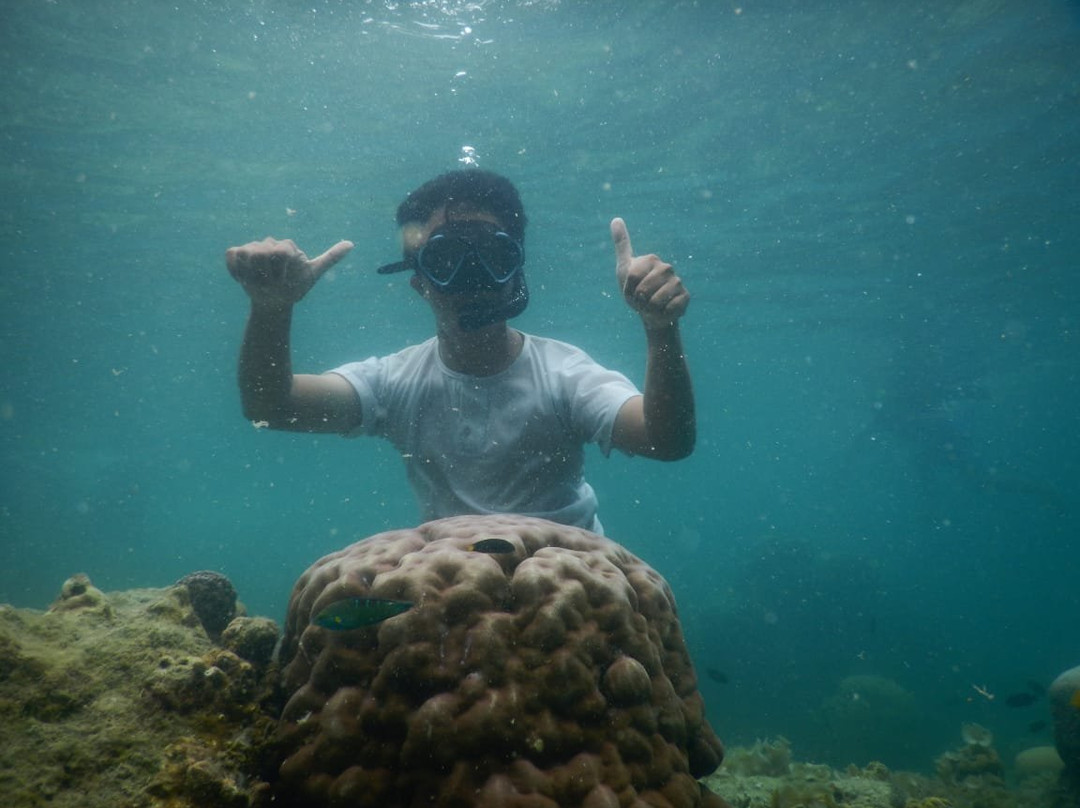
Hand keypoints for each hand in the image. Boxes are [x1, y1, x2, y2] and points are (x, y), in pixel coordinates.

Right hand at [225, 237, 353, 306]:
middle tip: (271, 284)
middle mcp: (268, 242)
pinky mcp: (236, 253)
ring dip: (252, 275)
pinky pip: (232, 256)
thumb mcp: (313, 274)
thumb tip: (351, 243)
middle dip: (266, 276)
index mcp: (287, 246)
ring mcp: (251, 247)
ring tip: (259, 281)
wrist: (276, 302)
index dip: (280, 273)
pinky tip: (244, 279)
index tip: (285, 281)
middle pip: (261, 255)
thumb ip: (330, 257)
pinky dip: (235, 270)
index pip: (280, 253)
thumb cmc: (294, 288)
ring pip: (246, 255)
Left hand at [611, 218, 688, 329]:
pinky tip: (664, 311)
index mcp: (651, 259)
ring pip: (655, 301)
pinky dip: (662, 314)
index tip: (631, 290)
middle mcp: (667, 267)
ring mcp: (677, 281)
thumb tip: (616, 219)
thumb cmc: (636, 291)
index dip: (628, 290)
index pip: (632, 276)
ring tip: (652, 306)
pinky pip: (669, 308)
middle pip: (643, 290)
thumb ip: (622, 244)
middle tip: (642, 300)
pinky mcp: (686, 296)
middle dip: (638, 301)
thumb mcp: (624, 268)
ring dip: (649, 309)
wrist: (651, 313)